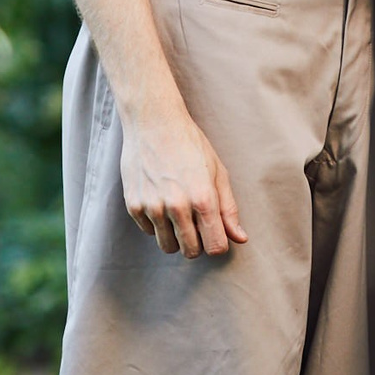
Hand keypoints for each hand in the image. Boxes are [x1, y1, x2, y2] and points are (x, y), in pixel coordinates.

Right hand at [120, 106, 247, 257]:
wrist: (153, 122)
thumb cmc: (190, 144)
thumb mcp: (217, 172)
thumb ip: (228, 209)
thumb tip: (240, 238)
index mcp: (203, 199)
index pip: (215, 247)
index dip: (218, 243)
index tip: (215, 233)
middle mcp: (177, 206)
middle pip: (191, 252)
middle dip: (197, 243)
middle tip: (196, 222)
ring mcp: (153, 207)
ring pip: (167, 246)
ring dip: (175, 236)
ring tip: (178, 212)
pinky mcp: (134, 205)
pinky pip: (149, 232)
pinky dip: (156, 223)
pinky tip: (160, 200)